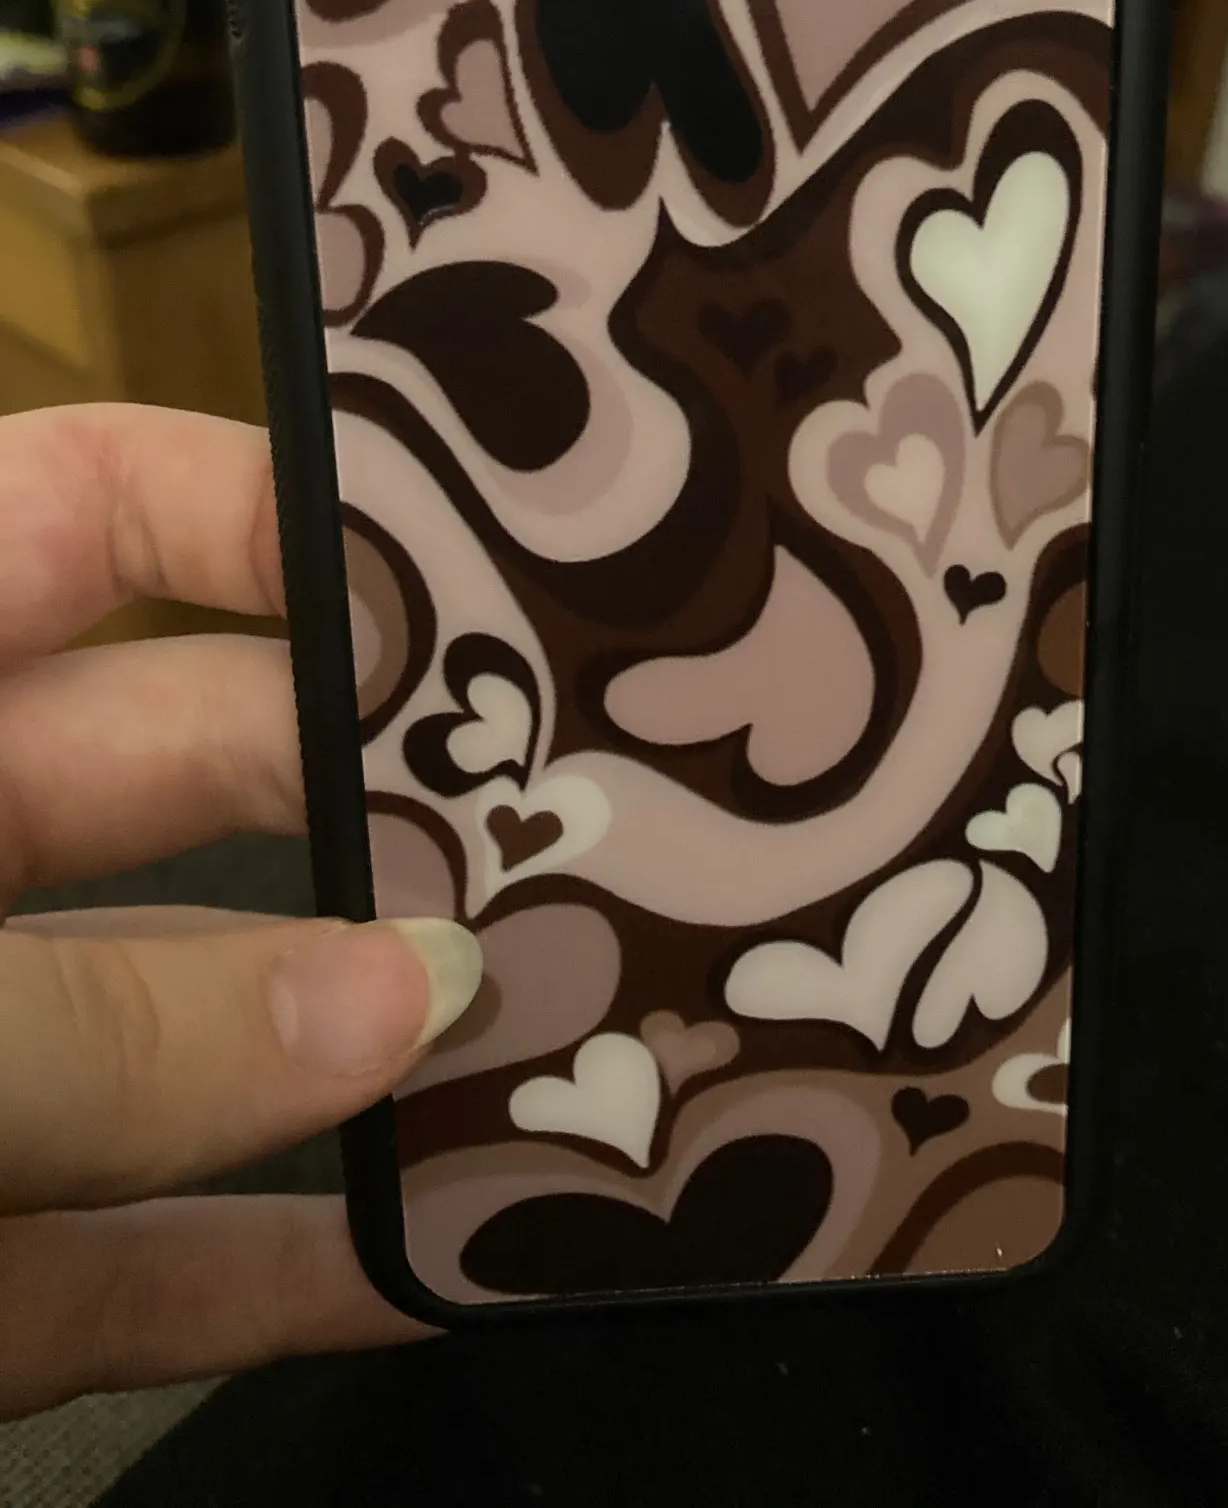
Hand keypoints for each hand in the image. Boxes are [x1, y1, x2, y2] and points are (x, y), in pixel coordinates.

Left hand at [0, 405, 481, 1421]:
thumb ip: (102, 1024)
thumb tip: (408, 994)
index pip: (81, 518)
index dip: (267, 506)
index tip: (477, 563)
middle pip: (183, 773)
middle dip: (383, 796)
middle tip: (598, 804)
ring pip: (186, 1032)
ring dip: (366, 1048)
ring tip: (581, 1022)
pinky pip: (129, 1258)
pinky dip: (270, 1269)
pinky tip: (441, 1270)